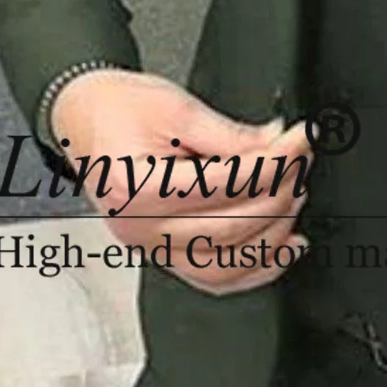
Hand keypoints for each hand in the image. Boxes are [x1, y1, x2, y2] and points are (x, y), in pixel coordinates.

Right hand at [50, 69, 313, 295]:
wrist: (84, 118)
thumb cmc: (118, 110)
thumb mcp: (177, 107)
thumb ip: (232, 136)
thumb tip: (279, 146)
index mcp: (138, 188)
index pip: (225, 185)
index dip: (275, 162)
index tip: (302, 141)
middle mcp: (141, 228)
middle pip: (230, 228)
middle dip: (279, 195)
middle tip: (300, 164)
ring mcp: (151, 247)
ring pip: (228, 263)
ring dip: (273, 235)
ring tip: (293, 198)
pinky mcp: (163, 255)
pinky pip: (215, 278)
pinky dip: (256, 268)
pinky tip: (283, 247)